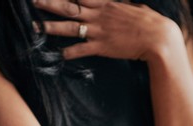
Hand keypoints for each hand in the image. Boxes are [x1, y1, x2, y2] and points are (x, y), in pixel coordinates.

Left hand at [34, 0, 183, 60]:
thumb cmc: (151, 22)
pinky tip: (59, 54)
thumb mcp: (135, 7)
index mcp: (107, 4)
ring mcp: (99, 31)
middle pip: (69, 7)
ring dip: (51, 27)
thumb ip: (121, 5)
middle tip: (34, 2)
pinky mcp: (102, 47)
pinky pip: (81, 49)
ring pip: (70, 27)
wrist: (159, 38)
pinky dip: (69, 52)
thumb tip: (120, 3)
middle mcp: (99, 15)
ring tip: (35, 26)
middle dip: (50, 4)